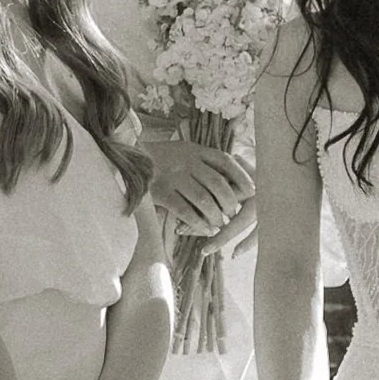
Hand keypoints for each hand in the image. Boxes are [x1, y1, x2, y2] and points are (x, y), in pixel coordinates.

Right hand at [142, 124, 250, 238]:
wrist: (125, 158)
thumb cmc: (160, 158)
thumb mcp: (184, 151)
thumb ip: (204, 161)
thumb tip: (232, 179)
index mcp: (195, 150)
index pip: (226, 161)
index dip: (242, 177)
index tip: (252, 190)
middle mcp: (186, 161)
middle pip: (218, 183)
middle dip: (230, 202)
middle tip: (233, 213)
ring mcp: (174, 176)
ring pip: (204, 199)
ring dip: (216, 215)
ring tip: (220, 224)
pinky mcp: (161, 192)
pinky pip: (185, 211)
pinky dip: (199, 223)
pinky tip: (206, 229)